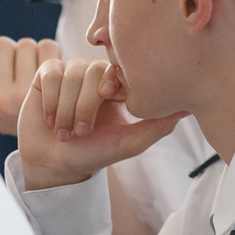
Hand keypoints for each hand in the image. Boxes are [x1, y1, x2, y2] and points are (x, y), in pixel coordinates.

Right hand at [0, 37, 60, 135]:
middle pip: (0, 44)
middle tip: (10, 65)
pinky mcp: (52, 86)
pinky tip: (41, 66)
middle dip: (4, 50)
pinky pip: (47, 46)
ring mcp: (28, 95)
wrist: (39, 134)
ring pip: (25, 44)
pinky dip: (46, 50)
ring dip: (26, 51)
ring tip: (26, 68)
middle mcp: (1, 101)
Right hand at [16, 58, 186, 189]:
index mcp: (117, 87)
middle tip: (82, 132)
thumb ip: (157, 126)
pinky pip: (50, 74)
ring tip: (65, 132)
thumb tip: (188, 109)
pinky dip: (51, 100)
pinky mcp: (46, 75)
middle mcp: (94, 76)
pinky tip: (50, 120)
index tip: (110, 100)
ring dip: (66, 107)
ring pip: (71, 74)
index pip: (119, 69)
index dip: (112, 83)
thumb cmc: (93, 154)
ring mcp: (70, 73)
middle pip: (93, 70)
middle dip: (86, 104)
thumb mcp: (128, 143)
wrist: (56, 164)